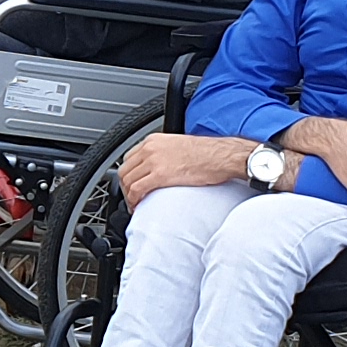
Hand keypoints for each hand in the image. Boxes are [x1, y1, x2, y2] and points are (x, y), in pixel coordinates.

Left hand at [119, 132, 258, 206]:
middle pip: (124, 170)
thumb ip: (164, 154)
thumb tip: (159, 167)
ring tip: (135, 205)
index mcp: (154, 140)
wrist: (222, 156)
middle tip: (131, 198)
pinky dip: (134, 200)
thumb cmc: (209, 153)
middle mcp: (150, 148)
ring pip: (127, 181)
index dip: (128, 174)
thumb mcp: (179, 146)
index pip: (128, 158)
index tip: (131, 185)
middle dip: (125, 187)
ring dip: (128, 196)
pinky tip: (138, 206)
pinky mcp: (160, 175)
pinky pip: (137, 190)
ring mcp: (154, 161)